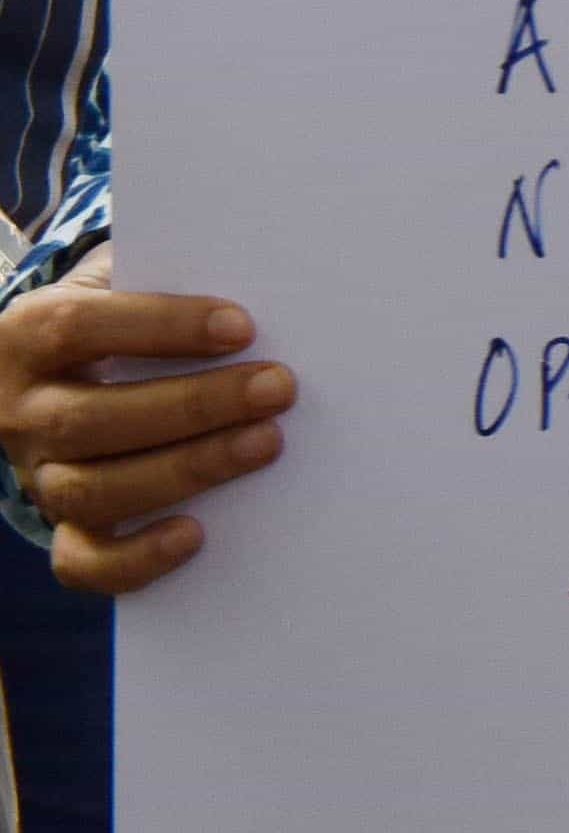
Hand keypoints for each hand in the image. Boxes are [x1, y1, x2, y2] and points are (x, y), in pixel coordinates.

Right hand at [0, 253, 286, 592]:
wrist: (66, 369)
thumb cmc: (122, 315)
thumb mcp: (127, 278)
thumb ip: (169, 271)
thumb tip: (266, 276)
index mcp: (28, 335)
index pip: (80, 328)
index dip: (161, 327)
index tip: (243, 326)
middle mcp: (19, 411)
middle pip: (91, 419)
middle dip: (194, 405)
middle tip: (278, 387)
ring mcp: (36, 474)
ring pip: (91, 490)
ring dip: (186, 469)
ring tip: (267, 443)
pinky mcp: (63, 525)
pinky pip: (82, 561)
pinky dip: (135, 559)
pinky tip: (196, 534)